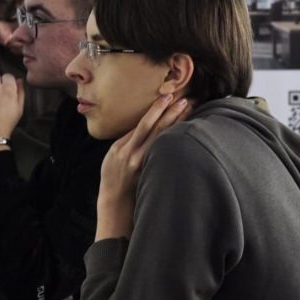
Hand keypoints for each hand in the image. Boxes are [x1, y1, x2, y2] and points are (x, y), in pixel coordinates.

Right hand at [95, 95, 190, 240]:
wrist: (115, 203)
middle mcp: (131, 154)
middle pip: (154, 128)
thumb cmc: (113, 178)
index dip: (156, 109)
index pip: (142, 123)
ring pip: (161, 139)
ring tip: (187, 110)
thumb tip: (144, 126)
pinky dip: (174, 140)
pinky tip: (184, 132)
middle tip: (182, 99)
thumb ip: (127, 141)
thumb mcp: (112, 157)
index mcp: (120, 147)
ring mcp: (142, 164)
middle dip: (169, 112)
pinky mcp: (149, 172)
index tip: (166, 96)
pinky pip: (164, 152)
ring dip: (175, 123)